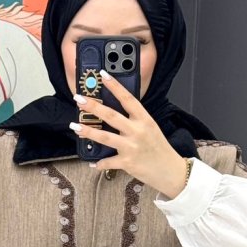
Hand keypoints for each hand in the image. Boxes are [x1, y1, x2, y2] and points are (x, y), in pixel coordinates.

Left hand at [70, 69, 188, 197]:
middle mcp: (137, 131)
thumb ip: (135, 120)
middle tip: (79, 99)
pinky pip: (108, 162)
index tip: (103, 75)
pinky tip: (92, 162)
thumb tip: (114, 113)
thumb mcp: (150, 128)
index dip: (115, 86)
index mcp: (144, 119)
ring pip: (105, 137)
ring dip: (88, 131)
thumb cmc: (159, 149)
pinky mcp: (128, 162)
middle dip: (93, 106)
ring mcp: (132, 147)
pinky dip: (99, 163)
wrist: (171, 171)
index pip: (128, 99)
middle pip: (111, 116)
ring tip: (75, 126)